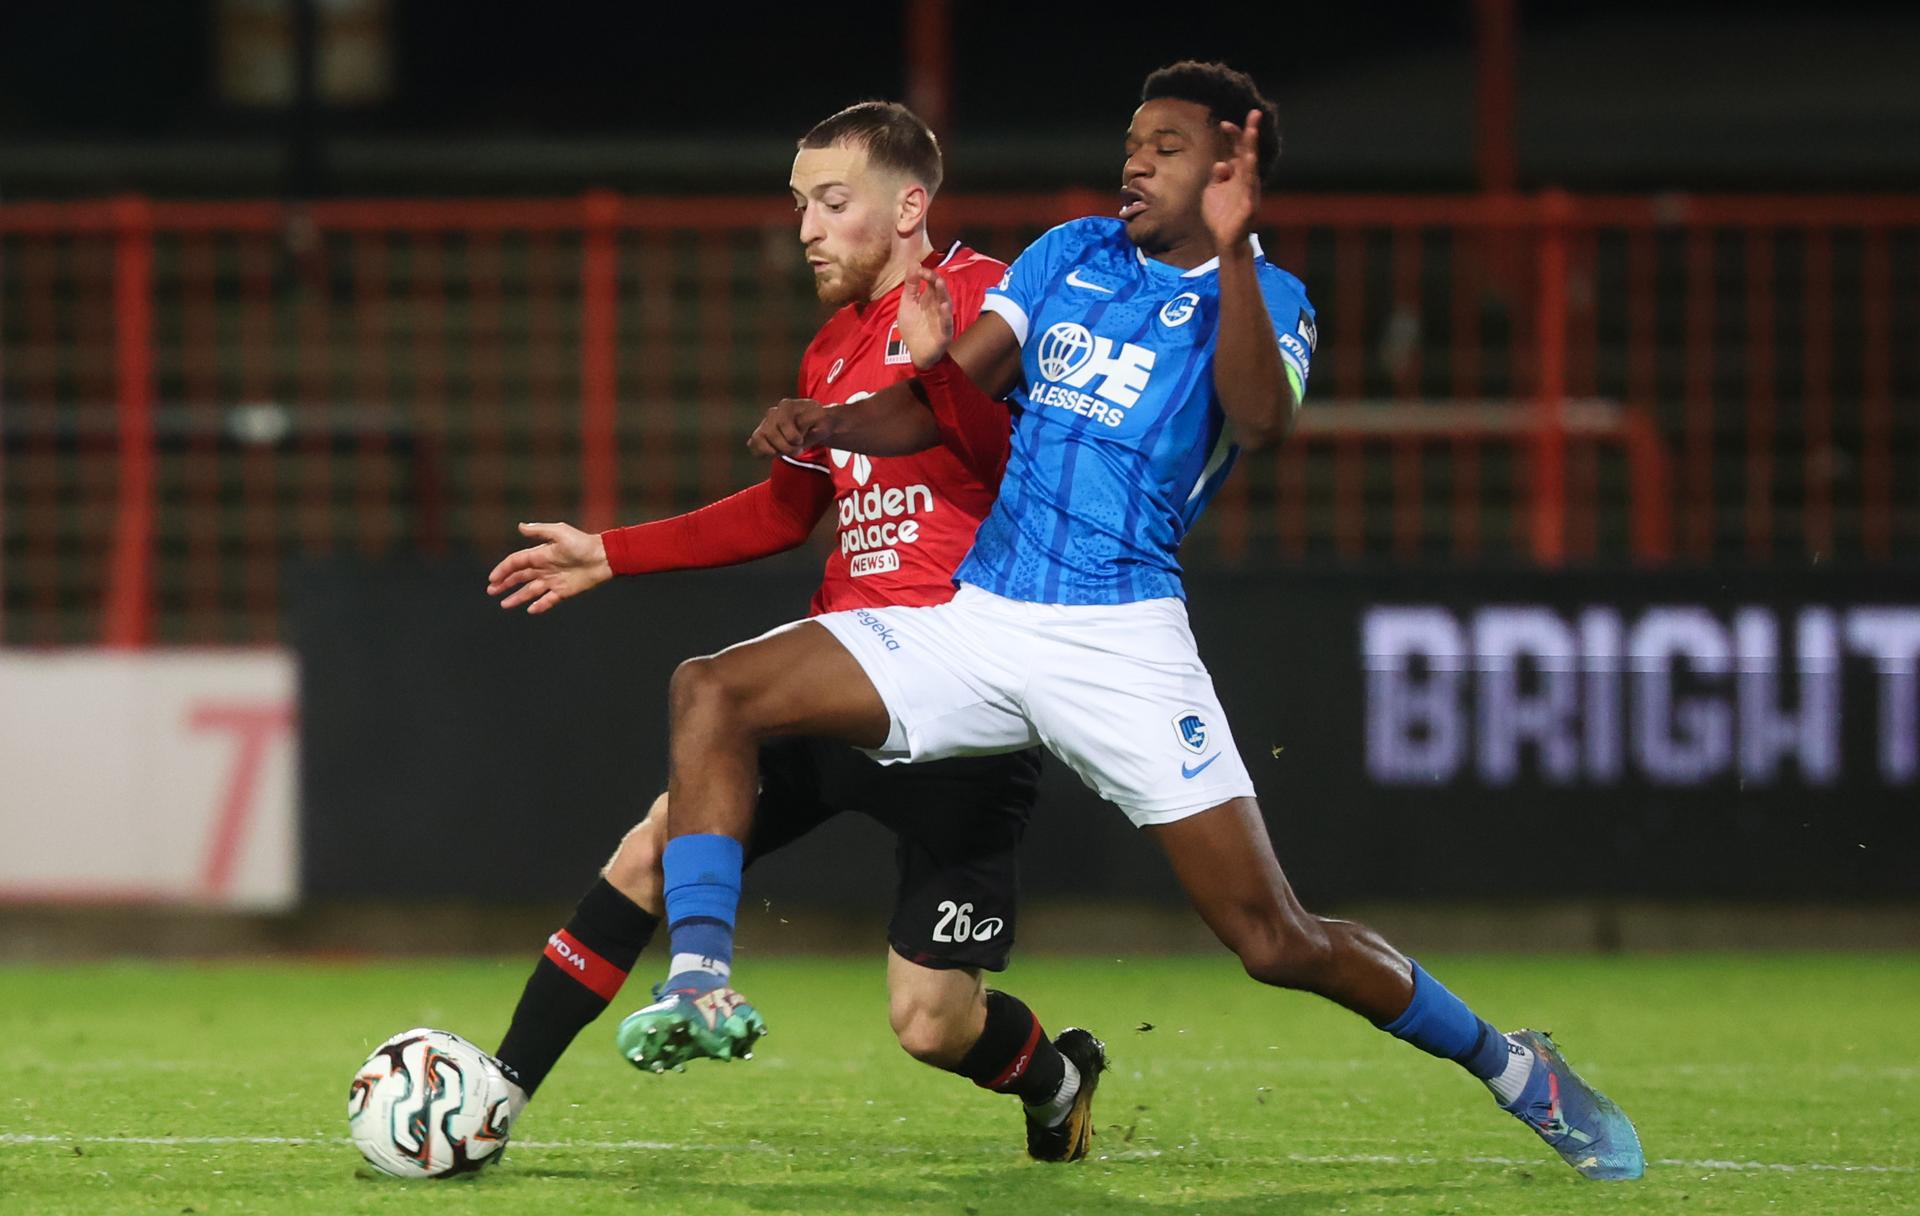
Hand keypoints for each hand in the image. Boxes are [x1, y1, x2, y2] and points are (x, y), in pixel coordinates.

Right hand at [486, 521, 611, 613]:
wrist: (604, 557)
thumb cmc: (583, 542)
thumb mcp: (560, 532)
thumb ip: (539, 531)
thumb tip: (519, 526)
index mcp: (540, 554)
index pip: (516, 562)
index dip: (503, 570)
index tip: (492, 579)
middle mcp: (544, 568)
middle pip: (520, 577)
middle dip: (505, 584)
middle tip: (492, 591)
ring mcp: (554, 580)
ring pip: (530, 591)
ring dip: (517, 597)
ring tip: (504, 605)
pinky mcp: (564, 591)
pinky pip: (548, 600)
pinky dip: (539, 605)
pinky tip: (530, 610)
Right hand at [747, 398, 834, 456]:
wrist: (814, 424)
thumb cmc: (819, 421)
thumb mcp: (827, 421)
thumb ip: (821, 426)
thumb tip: (810, 433)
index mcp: (787, 405)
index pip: (783, 422)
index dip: (792, 436)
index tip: (801, 441)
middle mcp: (773, 413)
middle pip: (770, 432)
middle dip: (785, 447)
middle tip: (798, 451)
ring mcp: (765, 424)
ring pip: (758, 439)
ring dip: (773, 451)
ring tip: (787, 452)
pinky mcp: (761, 436)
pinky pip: (753, 445)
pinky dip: (762, 453)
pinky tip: (776, 454)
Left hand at [897, 267, 953, 370]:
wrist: (915, 352)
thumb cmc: (913, 328)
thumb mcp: (907, 304)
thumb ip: (911, 285)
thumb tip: (914, 264)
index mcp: (930, 298)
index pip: (932, 282)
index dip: (927, 274)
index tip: (918, 268)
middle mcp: (938, 306)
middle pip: (940, 290)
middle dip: (935, 280)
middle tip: (928, 272)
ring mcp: (943, 319)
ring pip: (946, 304)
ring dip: (943, 293)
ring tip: (939, 283)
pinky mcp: (944, 333)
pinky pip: (946, 323)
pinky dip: (945, 315)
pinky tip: (943, 306)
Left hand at [1201, 108, 1261, 250]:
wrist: (1225, 240)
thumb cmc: (1220, 215)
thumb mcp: (1213, 191)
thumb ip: (1216, 176)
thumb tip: (1221, 163)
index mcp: (1236, 174)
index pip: (1237, 150)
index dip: (1233, 136)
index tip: (1224, 123)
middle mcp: (1245, 179)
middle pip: (1248, 152)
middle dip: (1250, 133)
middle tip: (1254, 113)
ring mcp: (1249, 190)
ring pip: (1251, 166)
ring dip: (1251, 148)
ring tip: (1252, 132)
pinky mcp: (1249, 204)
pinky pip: (1250, 186)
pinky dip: (1250, 173)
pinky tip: (1250, 160)